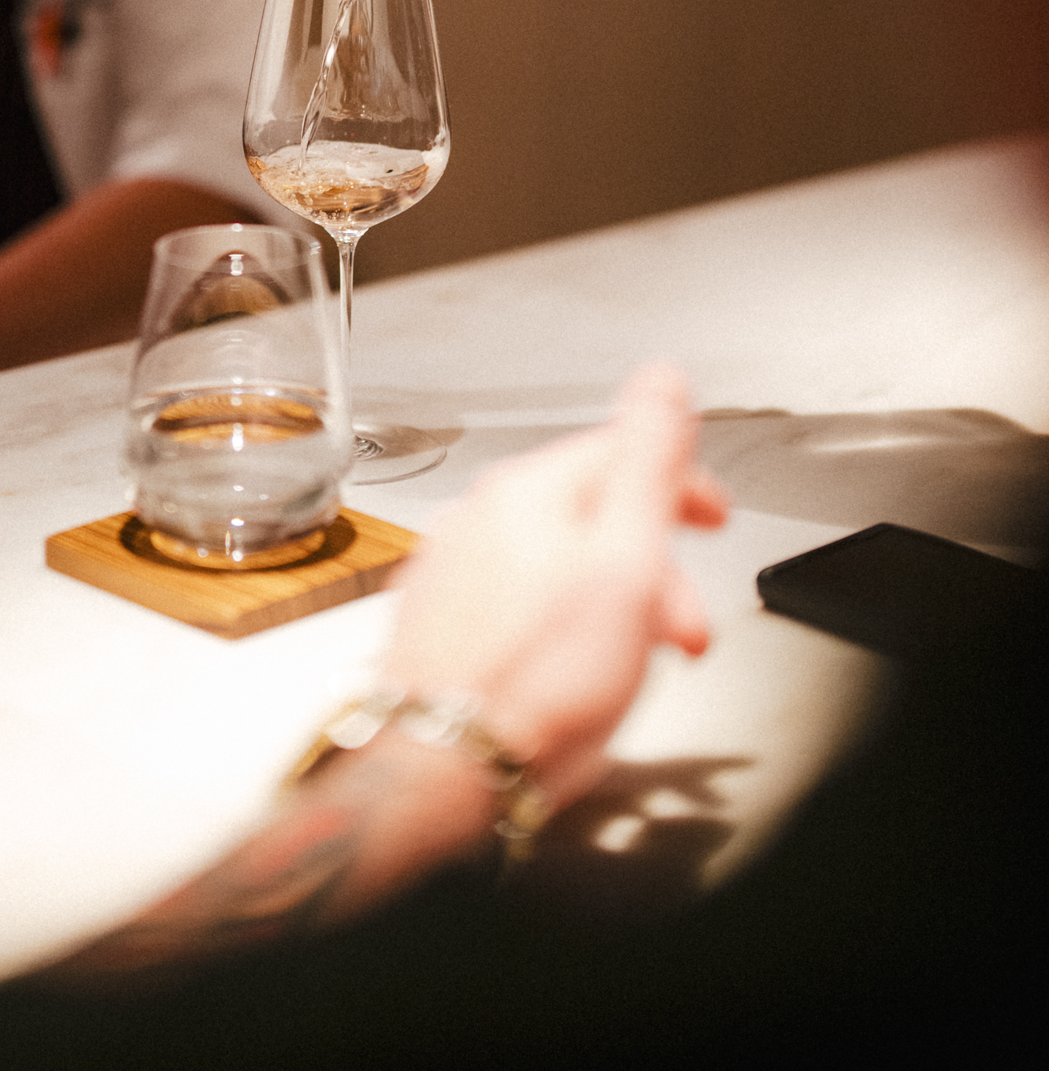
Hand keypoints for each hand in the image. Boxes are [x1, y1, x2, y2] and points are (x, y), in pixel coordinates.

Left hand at [383, 364, 727, 811]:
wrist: (444, 770)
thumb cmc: (538, 682)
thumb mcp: (626, 562)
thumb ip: (647, 461)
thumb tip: (662, 378)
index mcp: (528, 489)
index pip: (621, 449)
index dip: (683, 483)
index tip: (713, 516)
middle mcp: (479, 515)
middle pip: (589, 510)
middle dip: (652, 561)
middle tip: (683, 622)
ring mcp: (451, 568)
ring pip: (552, 559)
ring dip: (608, 598)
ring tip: (629, 659)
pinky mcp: (436, 621)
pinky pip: (515, 600)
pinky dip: (555, 623)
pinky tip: (567, 669)